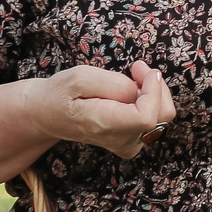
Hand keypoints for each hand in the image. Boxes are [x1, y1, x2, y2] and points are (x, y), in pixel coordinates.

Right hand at [33, 61, 176, 159]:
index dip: (154, 91)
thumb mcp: (80, 77)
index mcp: (105, 125)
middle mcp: (121, 141)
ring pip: (162, 116)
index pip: (147, 117)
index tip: (144, 70)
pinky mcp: (132, 141)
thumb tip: (140, 89)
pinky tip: (133, 91)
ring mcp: (128, 144)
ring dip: (153, 91)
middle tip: (137, 67)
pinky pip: (155, 119)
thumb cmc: (61, 93)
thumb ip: (113, 83)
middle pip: (162, 115)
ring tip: (132, 76)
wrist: (49, 115)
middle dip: (157, 86)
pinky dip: (150, 100)